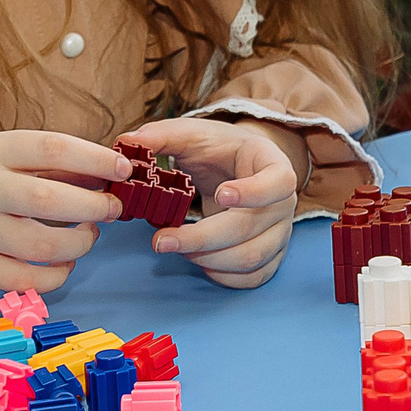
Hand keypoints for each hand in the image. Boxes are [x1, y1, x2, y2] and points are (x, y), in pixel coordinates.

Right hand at [0, 129, 128, 293]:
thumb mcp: (4, 154)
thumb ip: (53, 164)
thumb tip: (109, 174)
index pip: (53, 149)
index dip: (95, 159)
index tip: (123, 169)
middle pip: (49, 201)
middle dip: (94, 207)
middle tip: (112, 208)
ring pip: (42, 246)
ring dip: (80, 243)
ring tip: (88, 233)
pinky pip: (25, 281)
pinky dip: (56, 275)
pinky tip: (65, 262)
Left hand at [121, 116, 305, 288]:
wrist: (237, 165)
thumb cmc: (217, 149)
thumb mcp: (193, 134)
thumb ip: (162, 135)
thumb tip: (127, 142)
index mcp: (272, 164)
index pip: (279, 181)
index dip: (254, 192)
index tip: (221, 194)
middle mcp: (283, 201)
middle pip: (251, 227)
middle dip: (203, 238)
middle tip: (162, 240)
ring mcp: (280, 231)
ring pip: (252, 258)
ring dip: (209, 259)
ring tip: (175, 247)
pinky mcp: (271, 255)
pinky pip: (254, 276)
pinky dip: (224, 276)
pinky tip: (199, 262)